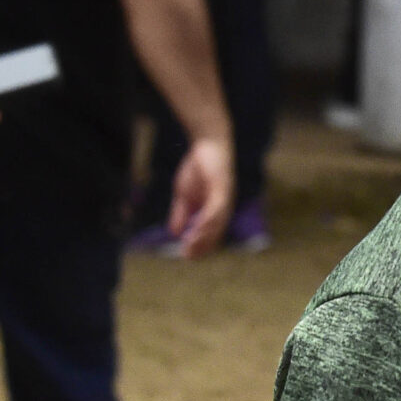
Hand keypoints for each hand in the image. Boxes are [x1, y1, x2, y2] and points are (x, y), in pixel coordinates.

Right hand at [169, 136, 234, 258]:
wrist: (206, 143)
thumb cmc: (198, 168)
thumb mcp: (184, 195)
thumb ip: (181, 214)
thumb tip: (174, 233)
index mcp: (215, 209)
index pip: (210, 233)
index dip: (200, 245)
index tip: (186, 256)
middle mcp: (224, 206)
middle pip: (216, 232)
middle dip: (202, 245)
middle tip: (188, 256)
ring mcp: (225, 197)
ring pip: (218, 222)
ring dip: (205, 236)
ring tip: (191, 245)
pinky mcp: (223, 187)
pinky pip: (218, 207)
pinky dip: (209, 219)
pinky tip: (199, 227)